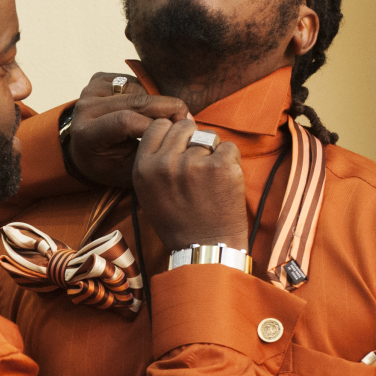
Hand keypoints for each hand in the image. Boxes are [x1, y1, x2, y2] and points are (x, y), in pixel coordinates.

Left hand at [64, 72, 190, 187]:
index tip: (176, 133)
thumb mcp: (129, 171)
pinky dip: (147, 92)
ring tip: (168, 119)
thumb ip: (151, 156)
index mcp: (87, 134)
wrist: (84, 151)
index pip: (126, 121)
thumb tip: (183, 140)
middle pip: (134, 100)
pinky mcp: (98, 79)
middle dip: (167, 108)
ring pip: (137, 88)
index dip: (156, 125)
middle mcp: (85, 108)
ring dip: (159, 102)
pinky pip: (133, 81)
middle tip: (185, 120)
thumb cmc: (110, 166)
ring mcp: (90, 91)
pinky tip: (149, 109)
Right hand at [132, 116, 247, 251]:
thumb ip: (153, 162)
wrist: (204, 250)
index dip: (173, 135)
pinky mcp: (220, 166)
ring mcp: (193, 163)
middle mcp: (164, 163)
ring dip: (213, 151)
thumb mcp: (150, 194)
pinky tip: (225, 182)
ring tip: (211, 178)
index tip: (181, 150)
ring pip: (208, 136)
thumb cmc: (179, 223)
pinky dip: (231, 161)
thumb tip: (169, 130)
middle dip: (194, 140)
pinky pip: (229, 147)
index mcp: (143, 168)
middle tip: (199, 166)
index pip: (158, 126)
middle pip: (184, 126)